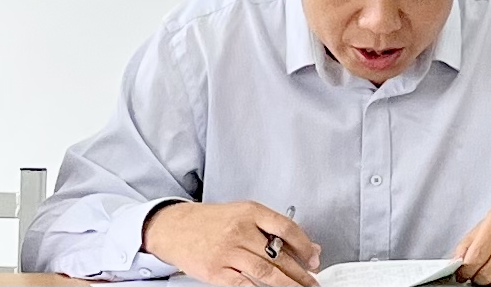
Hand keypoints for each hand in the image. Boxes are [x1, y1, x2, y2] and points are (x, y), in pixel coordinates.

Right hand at [142, 201, 321, 285]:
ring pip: (266, 272)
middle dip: (300, 272)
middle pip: (279, 255)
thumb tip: (308, 247)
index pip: (286, 228)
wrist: (176, 228)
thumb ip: (273, 228)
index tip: (314, 259)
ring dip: (288, 284)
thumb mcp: (243, 214)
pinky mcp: (217, 272)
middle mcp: (240, 230)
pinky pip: (246, 285)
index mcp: (250, 211)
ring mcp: (228, 252)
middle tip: (312, 281)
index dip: (305, 246)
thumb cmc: (212, 221)